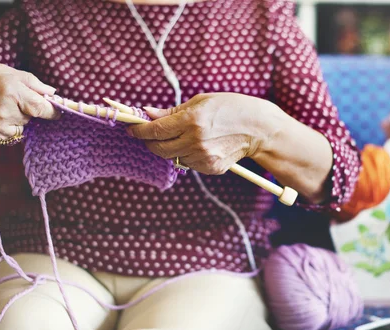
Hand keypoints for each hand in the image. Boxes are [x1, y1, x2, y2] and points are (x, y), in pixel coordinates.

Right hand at [0, 63, 58, 147]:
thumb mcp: (5, 71)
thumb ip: (32, 82)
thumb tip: (53, 93)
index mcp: (12, 91)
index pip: (43, 109)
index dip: (52, 112)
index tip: (57, 113)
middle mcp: (4, 112)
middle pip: (30, 119)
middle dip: (24, 112)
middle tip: (7, 101)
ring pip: (19, 131)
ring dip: (13, 123)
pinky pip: (5, 140)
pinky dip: (0, 132)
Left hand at [128, 93, 277, 174]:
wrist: (258, 129)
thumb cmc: (230, 108)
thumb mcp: (200, 102)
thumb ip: (172, 111)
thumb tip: (147, 114)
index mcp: (192, 120)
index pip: (155, 130)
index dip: (139, 130)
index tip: (131, 128)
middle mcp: (195, 141)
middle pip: (158, 148)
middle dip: (149, 141)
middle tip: (149, 134)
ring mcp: (203, 157)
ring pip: (172, 157)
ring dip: (169, 147)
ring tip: (180, 136)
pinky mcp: (210, 168)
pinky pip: (187, 164)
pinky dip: (185, 155)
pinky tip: (196, 145)